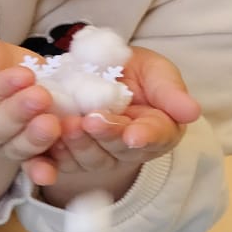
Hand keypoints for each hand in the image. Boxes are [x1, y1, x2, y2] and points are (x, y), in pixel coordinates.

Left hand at [36, 47, 200, 193]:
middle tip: (92, 121)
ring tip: (67, 125)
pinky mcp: (65, 156)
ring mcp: (95, 154)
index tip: (135, 135)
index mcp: (156, 129)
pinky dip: (48, 162)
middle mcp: (127, 147)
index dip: (146, 136)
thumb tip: (192, 112)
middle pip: (119, 149)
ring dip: (77, 144)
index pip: (156, 136)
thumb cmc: (130, 69)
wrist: (88, 68)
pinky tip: (39, 156)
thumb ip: (170, 91)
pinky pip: (56, 163)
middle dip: (106, 135)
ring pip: (88, 158)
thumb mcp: (154, 71)